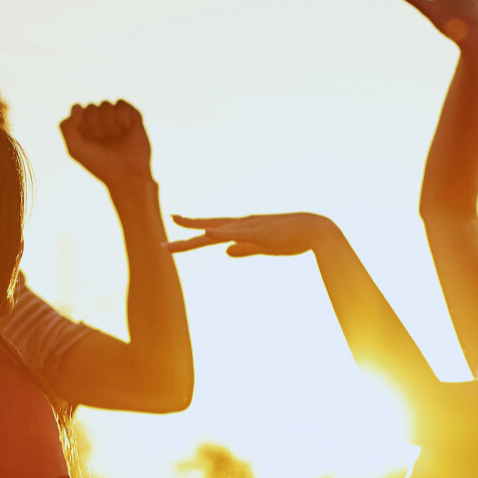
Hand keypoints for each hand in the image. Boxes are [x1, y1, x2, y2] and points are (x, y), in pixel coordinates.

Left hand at [60, 100, 151, 189]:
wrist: (127, 174)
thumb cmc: (100, 164)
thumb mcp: (75, 149)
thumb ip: (67, 127)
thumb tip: (79, 106)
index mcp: (85, 127)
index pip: (77, 108)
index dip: (82, 121)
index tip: (87, 137)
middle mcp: (100, 120)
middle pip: (91, 106)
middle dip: (96, 125)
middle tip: (104, 141)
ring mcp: (116, 117)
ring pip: (106, 104)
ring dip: (109, 123)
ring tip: (116, 137)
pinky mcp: (132, 116)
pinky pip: (122, 104)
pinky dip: (122, 117)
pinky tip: (126, 129)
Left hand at [168, 212, 332, 257]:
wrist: (315, 230)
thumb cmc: (291, 239)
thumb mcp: (262, 247)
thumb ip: (244, 249)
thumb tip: (225, 253)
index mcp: (242, 228)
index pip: (211, 230)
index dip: (192, 230)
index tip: (173, 226)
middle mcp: (241, 224)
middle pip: (207, 228)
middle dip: (185, 231)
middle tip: (162, 241)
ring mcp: (249, 227)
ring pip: (217, 229)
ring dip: (196, 229)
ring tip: (176, 226)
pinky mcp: (260, 233)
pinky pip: (237, 233)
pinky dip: (221, 232)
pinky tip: (207, 233)